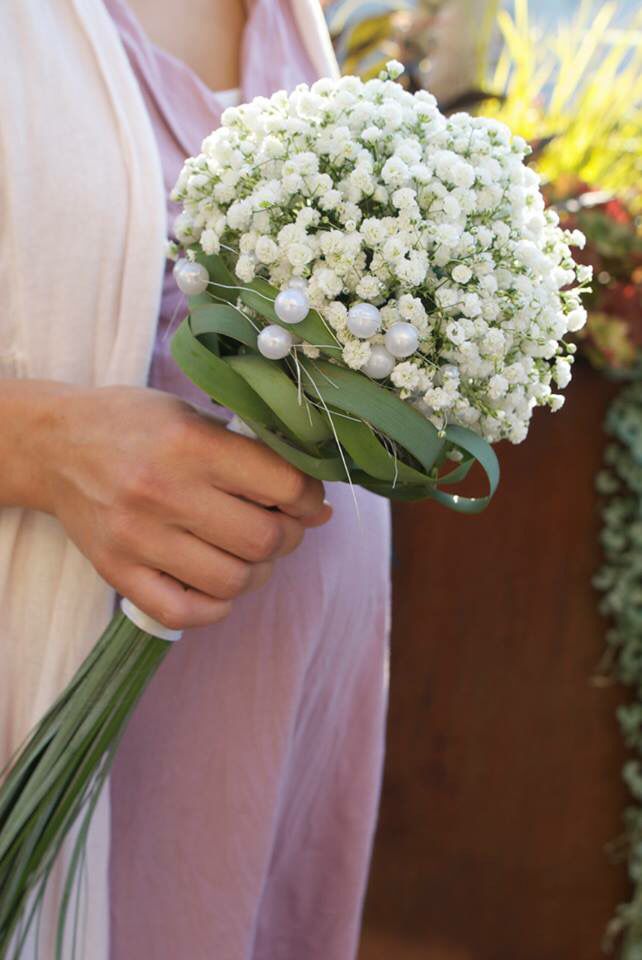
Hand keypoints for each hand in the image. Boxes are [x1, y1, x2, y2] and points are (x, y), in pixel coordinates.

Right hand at [21, 384, 330, 629]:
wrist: (55, 444)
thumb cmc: (134, 424)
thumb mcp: (195, 416)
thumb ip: (255, 456)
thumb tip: (318, 508)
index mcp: (191, 444)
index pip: (284, 485)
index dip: (310, 497)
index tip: (307, 499)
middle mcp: (164, 492)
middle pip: (264, 539)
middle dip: (289, 537)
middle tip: (281, 527)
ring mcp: (138, 537)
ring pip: (232, 580)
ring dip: (257, 572)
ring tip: (250, 554)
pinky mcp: (117, 572)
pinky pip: (183, 612)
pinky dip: (215, 607)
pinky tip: (218, 584)